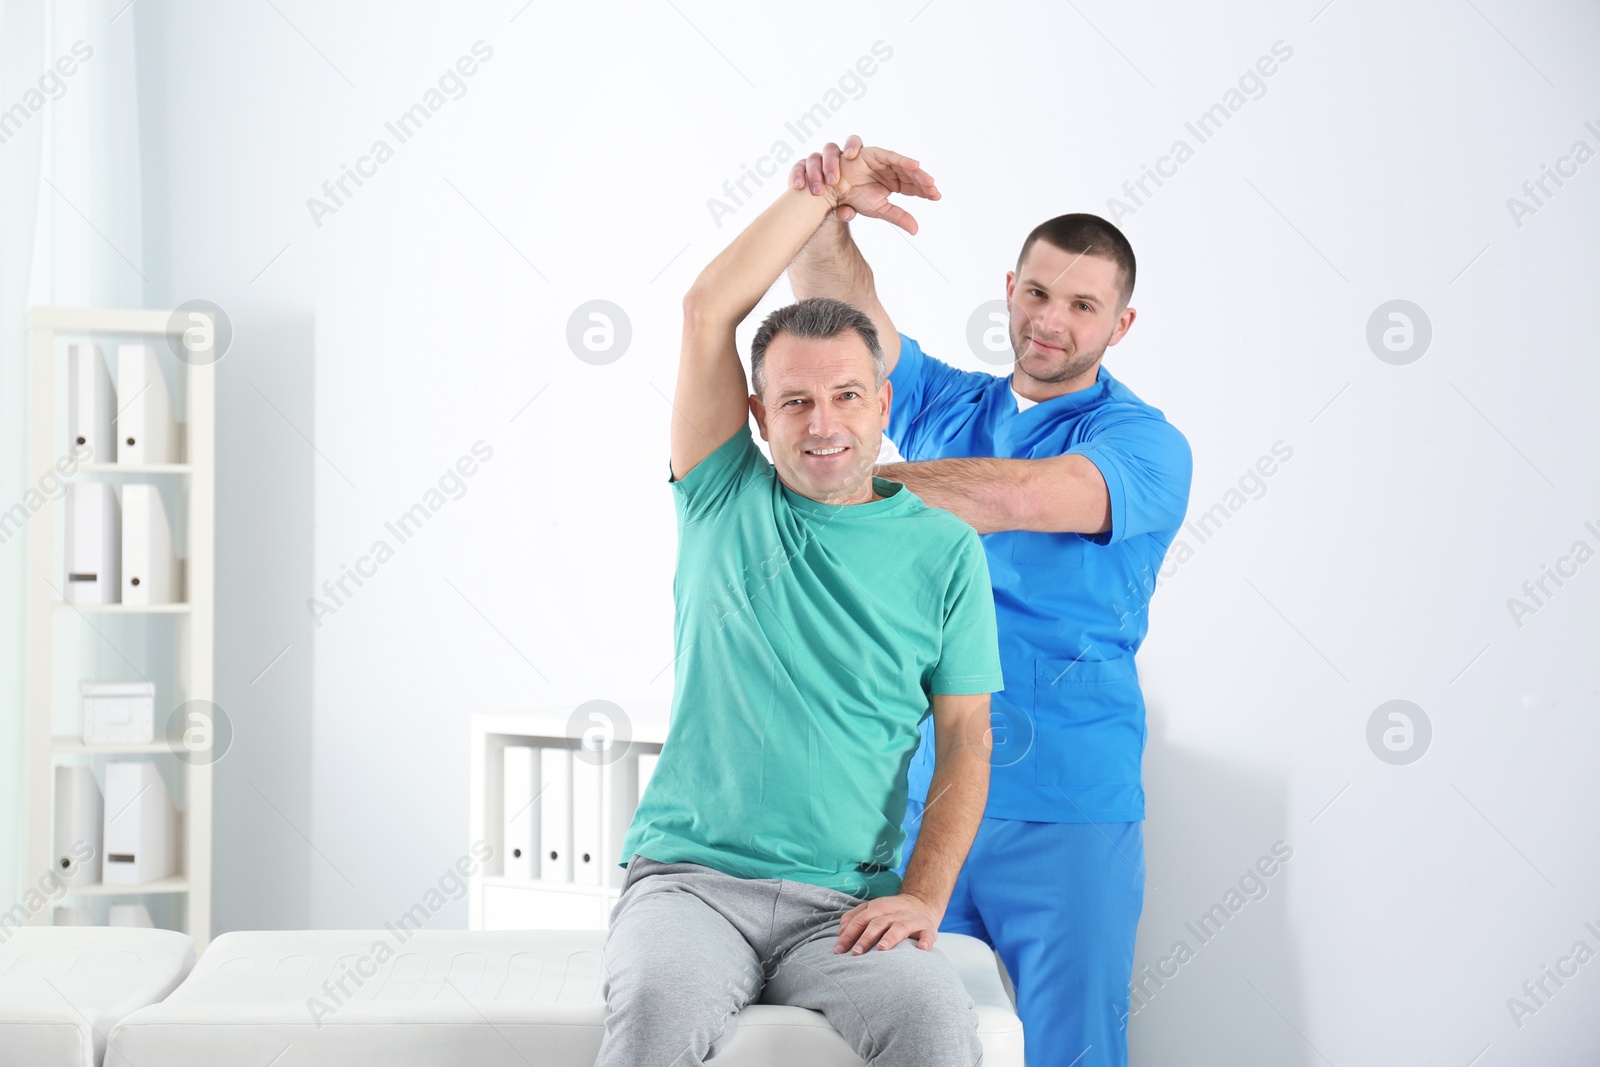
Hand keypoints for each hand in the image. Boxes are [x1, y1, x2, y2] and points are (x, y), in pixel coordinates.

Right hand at [794, 134, 940, 234]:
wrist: (831, 195)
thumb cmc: (853, 199)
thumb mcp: (880, 210)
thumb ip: (898, 216)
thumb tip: (916, 230)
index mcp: (892, 182)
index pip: (912, 185)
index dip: (925, 190)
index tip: (937, 196)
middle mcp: (888, 170)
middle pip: (911, 174)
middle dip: (923, 181)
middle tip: (934, 190)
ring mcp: (881, 161)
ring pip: (903, 165)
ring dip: (916, 173)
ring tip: (927, 182)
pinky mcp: (872, 154)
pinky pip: (890, 156)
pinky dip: (903, 160)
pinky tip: (916, 165)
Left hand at [833, 890, 942, 953]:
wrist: (923, 904)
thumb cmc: (891, 912)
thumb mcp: (873, 909)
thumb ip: (855, 917)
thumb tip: (840, 932)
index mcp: (879, 907)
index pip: (861, 920)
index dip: (849, 934)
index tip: (839, 950)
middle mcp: (894, 913)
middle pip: (878, 923)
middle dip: (866, 938)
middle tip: (856, 953)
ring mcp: (912, 920)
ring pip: (900, 927)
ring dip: (890, 937)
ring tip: (882, 948)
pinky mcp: (928, 928)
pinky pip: (927, 934)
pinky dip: (925, 941)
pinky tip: (921, 949)